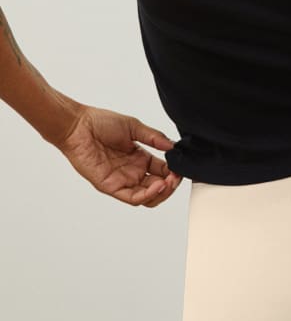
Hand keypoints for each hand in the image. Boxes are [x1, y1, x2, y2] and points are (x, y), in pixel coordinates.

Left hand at [57, 105, 181, 207]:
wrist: (78, 125)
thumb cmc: (100, 123)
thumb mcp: (134, 127)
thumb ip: (154, 138)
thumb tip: (173, 146)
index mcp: (140, 159)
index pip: (163, 171)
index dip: (174, 172)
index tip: (182, 167)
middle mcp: (132, 172)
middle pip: (158, 188)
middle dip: (171, 184)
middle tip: (178, 176)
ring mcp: (122, 180)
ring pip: (148, 197)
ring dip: (163, 192)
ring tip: (170, 181)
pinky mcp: (110, 186)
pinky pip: (132, 197)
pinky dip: (148, 195)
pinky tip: (158, 185)